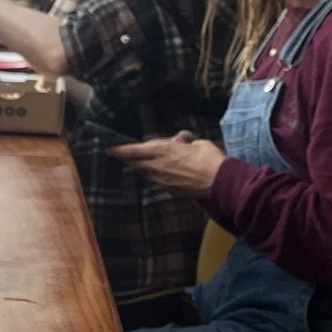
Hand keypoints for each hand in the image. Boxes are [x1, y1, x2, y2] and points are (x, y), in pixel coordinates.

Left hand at [109, 132, 226, 196]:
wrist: (220, 183)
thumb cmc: (210, 160)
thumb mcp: (198, 143)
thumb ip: (185, 143)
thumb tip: (182, 141)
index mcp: (163, 151)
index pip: (136, 150)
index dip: (122, 150)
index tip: (112, 149)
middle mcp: (159, 166)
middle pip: (136, 163)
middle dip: (128, 159)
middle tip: (122, 156)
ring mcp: (163, 180)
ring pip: (147, 172)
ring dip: (146, 166)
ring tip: (153, 161)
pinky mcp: (170, 190)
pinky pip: (159, 180)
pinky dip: (160, 175)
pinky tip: (169, 171)